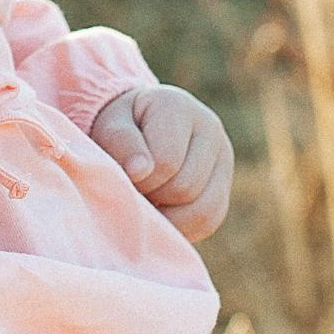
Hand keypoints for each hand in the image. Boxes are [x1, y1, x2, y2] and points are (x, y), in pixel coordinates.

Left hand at [87, 83, 232, 242]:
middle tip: (134, 188)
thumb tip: (140, 171)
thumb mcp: (110, 127)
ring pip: (203, 210)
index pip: (167, 162)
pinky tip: (160, 213)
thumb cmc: (118, 130)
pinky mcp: (223, 187)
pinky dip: (181, 226)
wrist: (134, 131)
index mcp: (179, 107)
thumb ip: (121, 142)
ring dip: (168, 216)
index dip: (140, 179)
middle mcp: (210, 129)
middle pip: (186, 187)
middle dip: (154, 196)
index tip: (124, 174)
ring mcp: (222, 159)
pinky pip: (209, 221)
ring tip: (147, 199)